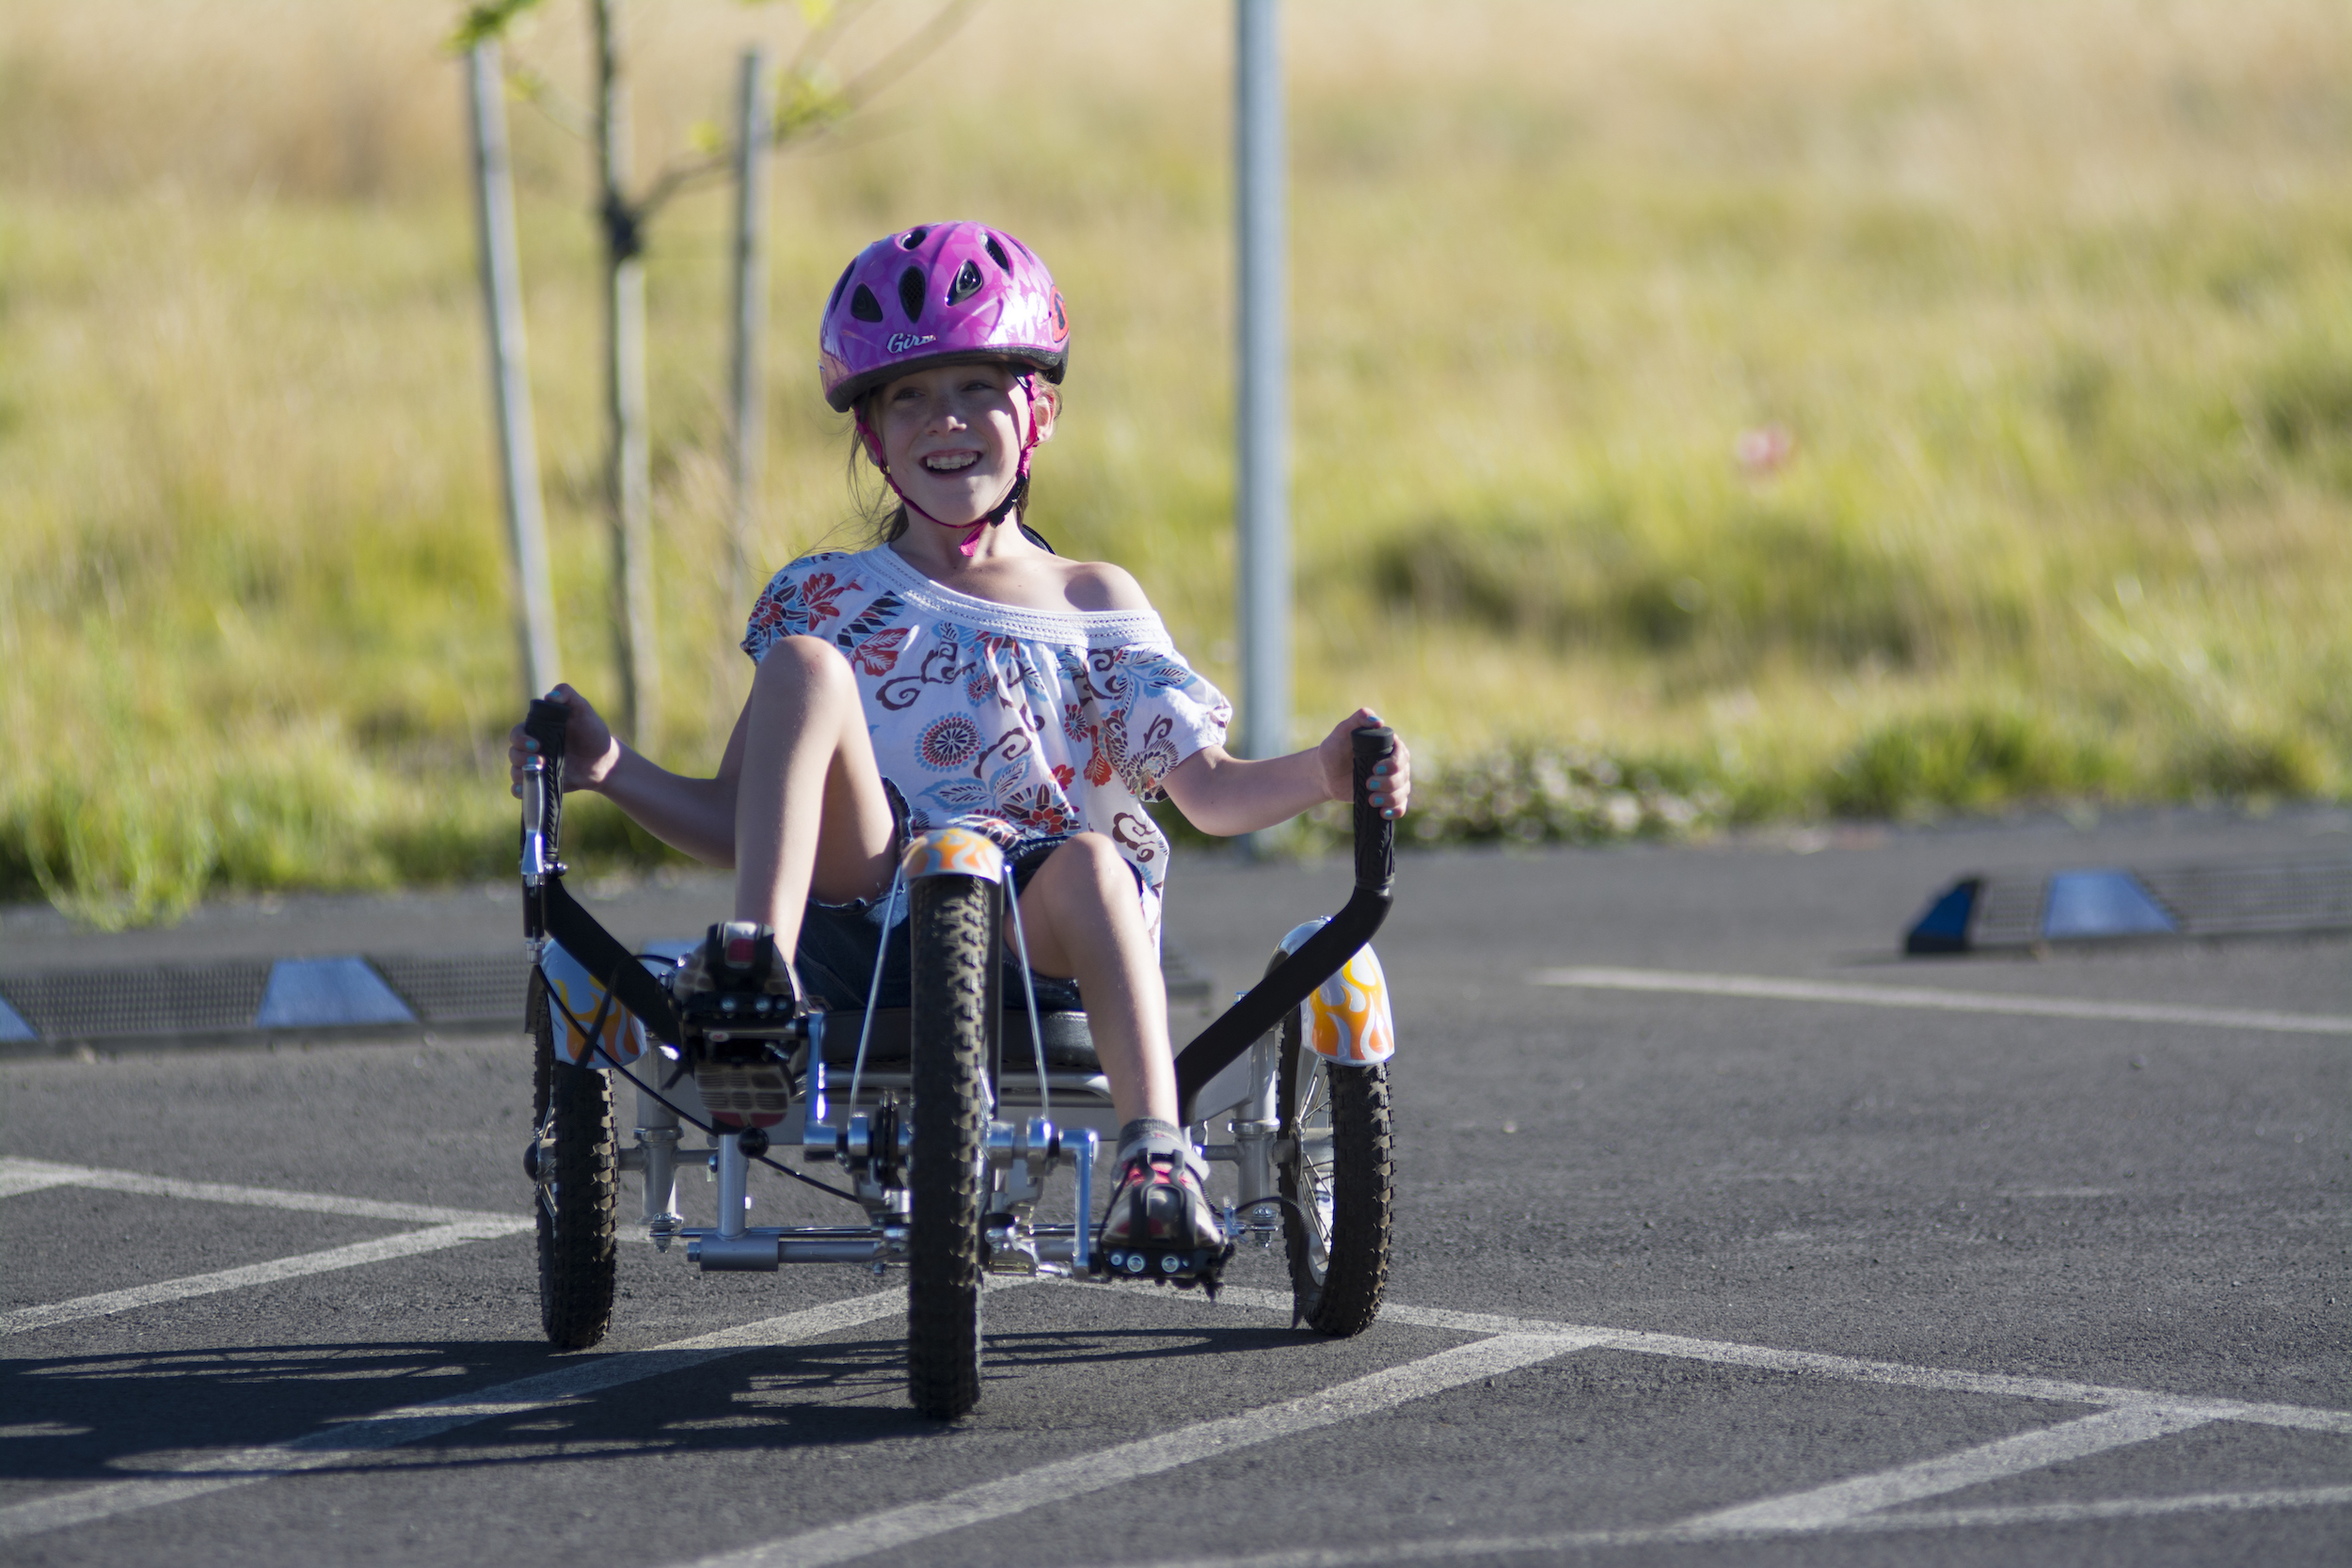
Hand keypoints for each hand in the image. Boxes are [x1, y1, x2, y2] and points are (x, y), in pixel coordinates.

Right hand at [506, 685, 621, 797]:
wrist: (604, 761)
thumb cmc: (593, 733)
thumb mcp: (584, 710)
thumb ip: (568, 696)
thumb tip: (550, 696)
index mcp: (537, 730)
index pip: (517, 733)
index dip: (521, 739)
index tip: (537, 744)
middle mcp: (532, 748)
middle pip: (513, 753)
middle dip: (522, 757)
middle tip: (541, 760)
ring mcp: (535, 766)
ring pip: (515, 771)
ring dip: (521, 774)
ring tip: (540, 772)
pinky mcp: (541, 782)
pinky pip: (522, 789)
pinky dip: (519, 791)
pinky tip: (524, 790)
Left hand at [1317, 708, 1410, 818]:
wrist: (1325, 773)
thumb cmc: (1334, 749)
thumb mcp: (1342, 732)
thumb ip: (1357, 720)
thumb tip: (1377, 720)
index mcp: (1389, 746)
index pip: (1402, 755)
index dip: (1393, 764)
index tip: (1375, 769)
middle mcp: (1395, 764)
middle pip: (1404, 775)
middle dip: (1388, 783)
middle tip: (1367, 784)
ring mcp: (1393, 782)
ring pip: (1403, 792)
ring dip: (1390, 798)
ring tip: (1371, 799)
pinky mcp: (1387, 797)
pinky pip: (1401, 806)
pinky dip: (1396, 810)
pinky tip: (1384, 812)